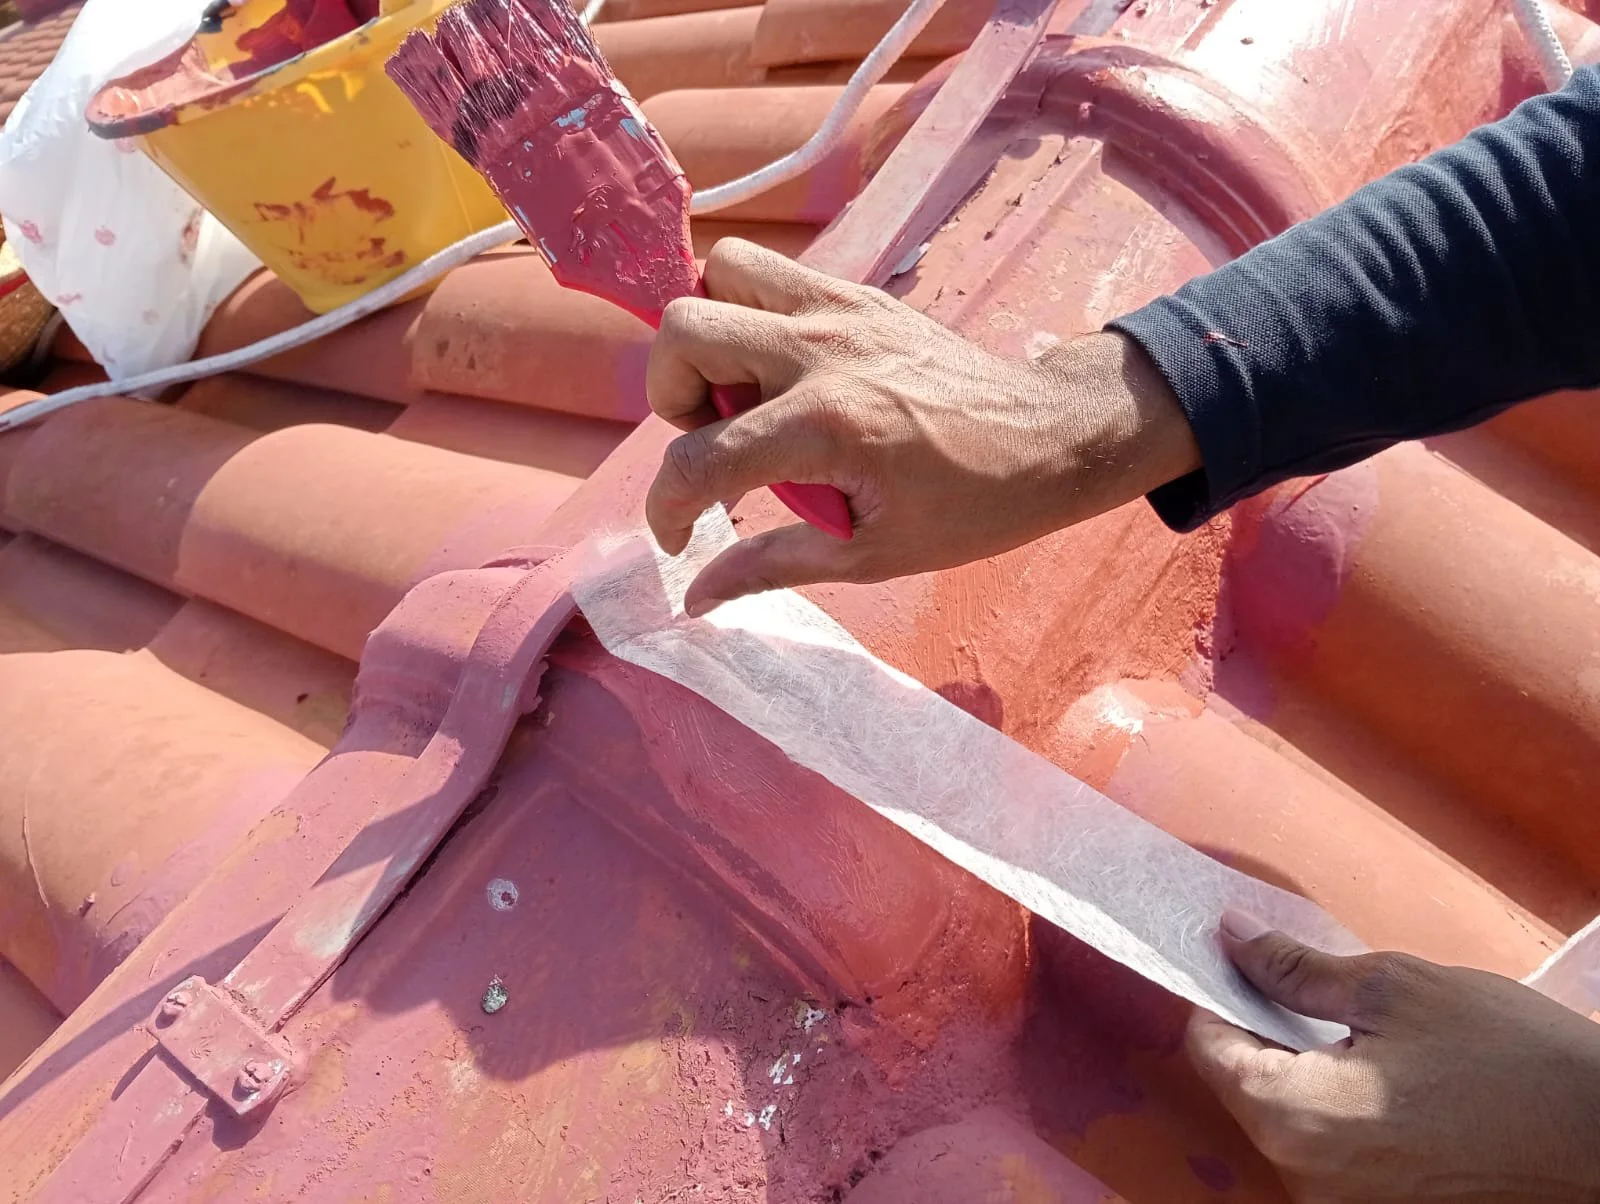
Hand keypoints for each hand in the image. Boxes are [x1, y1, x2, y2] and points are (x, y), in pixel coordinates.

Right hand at [645, 239, 1200, 615]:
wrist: (1051, 438)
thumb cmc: (972, 506)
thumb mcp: (871, 554)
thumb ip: (771, 565)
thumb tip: (696, 595)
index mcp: (827, 426)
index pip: (699, 457)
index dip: (667, 507)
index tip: (681, 532)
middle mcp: (823, 352)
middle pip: (683, 327)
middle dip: (672, 391)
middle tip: (717, 436)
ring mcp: (840, 310)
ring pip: (719, 269)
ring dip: (708, 332)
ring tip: (744, 390)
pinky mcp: (859, 294)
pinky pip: (770, 272)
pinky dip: (752, 312)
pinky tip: (786, 370)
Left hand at [1190, 910, 1599, 1202]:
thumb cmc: (1509, 1059)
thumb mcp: (1394, 987)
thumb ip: (1296, 967)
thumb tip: (1232, 937)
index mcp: (1297, 1119)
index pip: (1210, 1049)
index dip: (1218, 992)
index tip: (1238, 956)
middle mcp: (1306, 1178)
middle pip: (1246, 1085)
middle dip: (1263, 1026)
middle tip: (1304, 979)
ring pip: (1288, 1117)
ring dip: (1303, 1066)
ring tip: (1359, 1027)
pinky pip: (1329, 1147)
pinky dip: (1337, 1104)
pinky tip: (1382, 1073)